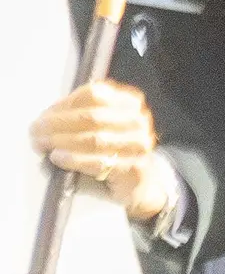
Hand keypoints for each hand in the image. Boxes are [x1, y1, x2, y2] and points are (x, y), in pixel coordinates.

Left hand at [30, 80, 177, 227]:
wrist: (139, 179)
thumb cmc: (112, 148)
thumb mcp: (102, 124)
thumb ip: (80, 114)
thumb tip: (46, 118)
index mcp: (129, 101)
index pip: (94, 94)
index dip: (64, 104)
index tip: (43, 116)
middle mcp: (139, 120)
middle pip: (92, 117)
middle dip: (57, 124)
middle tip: (35, 132)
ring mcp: (139, 144)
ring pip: (94, 139)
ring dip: (62, 141)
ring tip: (42, 145)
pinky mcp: (134, 167)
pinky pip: (99, 162)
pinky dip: (74, 159)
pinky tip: (58, 158)